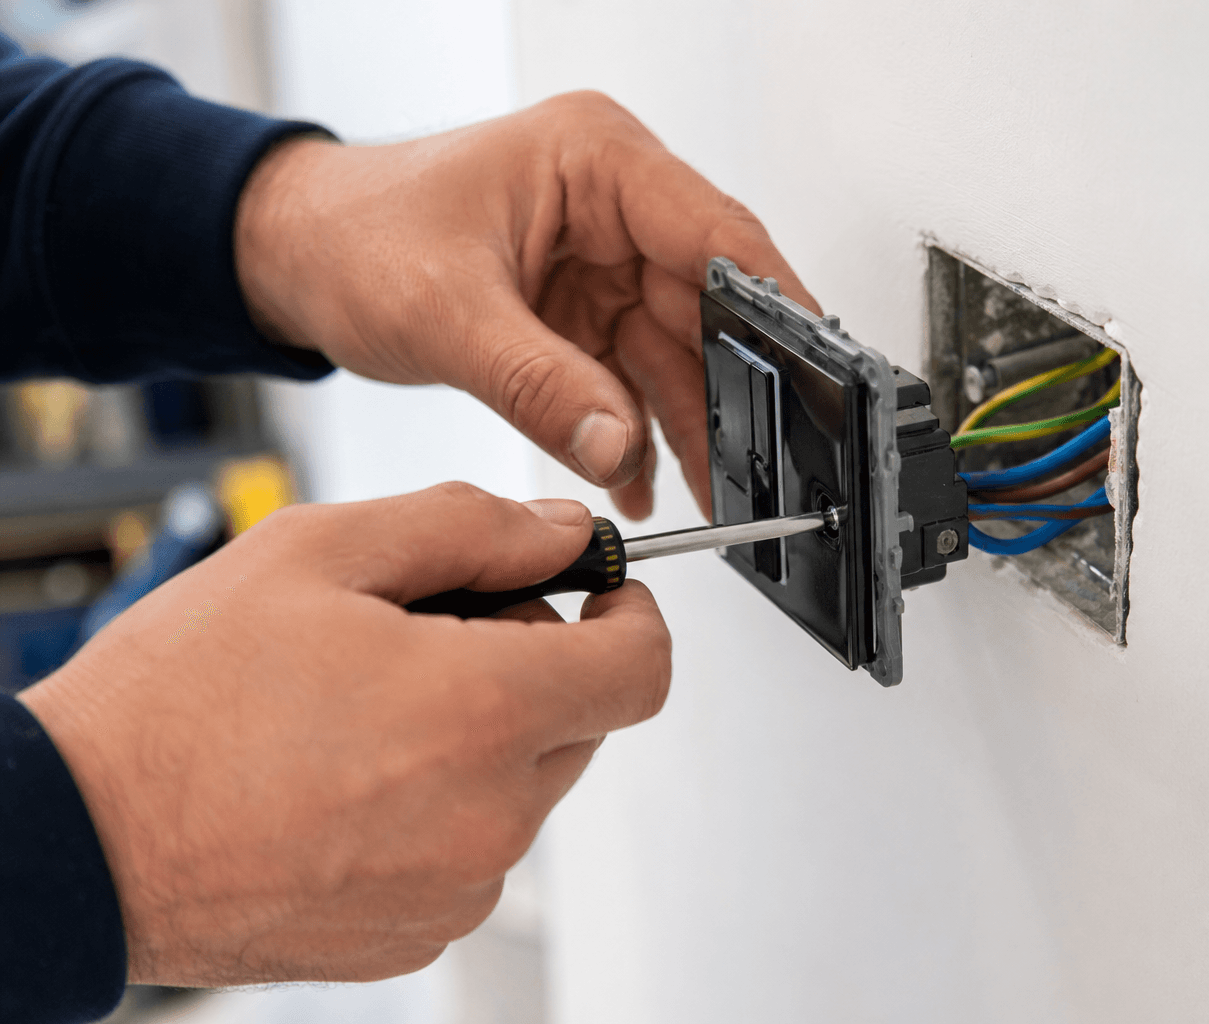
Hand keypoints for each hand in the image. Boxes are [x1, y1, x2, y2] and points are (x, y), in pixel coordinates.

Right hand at [17, 484, 669, 985]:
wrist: (78, 839)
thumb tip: (558, 530)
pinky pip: (472, 851)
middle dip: (532, 665)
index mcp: (484, 714)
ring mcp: (454, 890)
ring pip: (526, 785)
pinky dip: (440, 804)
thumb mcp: (320, 552)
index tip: (600, 597)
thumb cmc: (178, 702)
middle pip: (582, 721)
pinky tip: (348, 776)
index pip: (644, 667)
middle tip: (427, 636)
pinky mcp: (414, 935)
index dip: (631, 616)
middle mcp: (488, 817)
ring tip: (365, 710)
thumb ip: (470, 528)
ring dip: (481, 736)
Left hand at [234, 91, 817, 519]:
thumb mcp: (445, 313)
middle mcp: (611, 205)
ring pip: (677, 353)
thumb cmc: (353, 235)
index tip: (819, 371)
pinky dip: (635, 431)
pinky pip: (633, 379)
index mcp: (594, 160)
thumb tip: (616, 447)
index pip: (717, 232)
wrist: (293, 257)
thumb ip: (538, 386)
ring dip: (684, 425)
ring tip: (703, 492)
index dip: (776, 306)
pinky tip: (636, 478)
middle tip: (753, 462)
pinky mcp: (583, 312)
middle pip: (708, 305)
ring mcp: (602, 261)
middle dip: (729, 390)